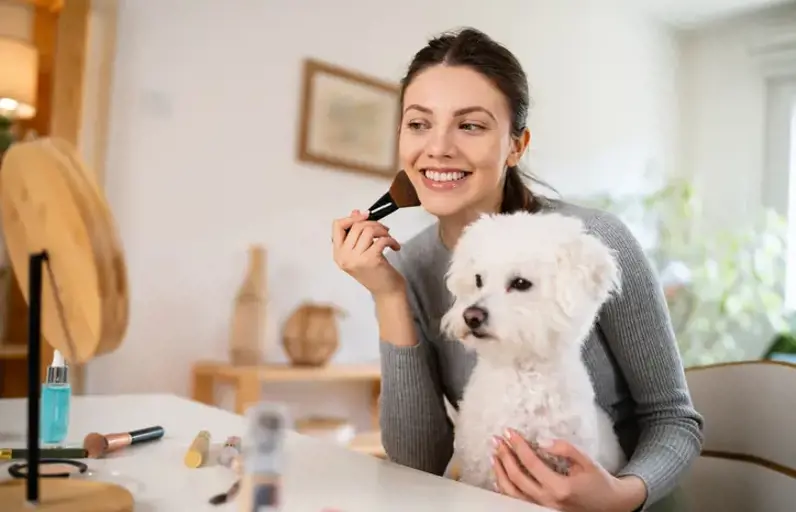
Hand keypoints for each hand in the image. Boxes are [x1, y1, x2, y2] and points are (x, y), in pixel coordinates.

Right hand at [332, 209, 404, 295]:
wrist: (386, 292)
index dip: (352, 218)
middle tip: (384, 230)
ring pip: (368, 230)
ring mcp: (356, 259)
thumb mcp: (361, 252)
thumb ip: (356, 234)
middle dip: (373, 223)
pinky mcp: (370, 260)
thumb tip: (356, 211)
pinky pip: (381, 240)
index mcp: (338, 254)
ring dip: (383, 230)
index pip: (337, 226)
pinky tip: (395, 247)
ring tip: (389, 237)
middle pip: (356, 226)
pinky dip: (391, 240)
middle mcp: (343, 256)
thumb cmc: (374, 272)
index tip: (366, 215)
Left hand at [493, 429, 646, 511]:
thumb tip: (542, 440)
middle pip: (517, 478)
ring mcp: (543, 508)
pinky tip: (500, 475)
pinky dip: (505, 488)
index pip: (531, 463)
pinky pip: (517, 501)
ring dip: (500, 472)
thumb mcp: (586, 461)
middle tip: (496, 440)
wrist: (610, 505)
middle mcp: (548, 500)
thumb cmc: (598, 481)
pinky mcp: (541, 510)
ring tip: (494, 455)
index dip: (518, 446)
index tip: (509, 432)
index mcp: (560, 487)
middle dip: (504, 456)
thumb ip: (565, 449)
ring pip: (512, 493)